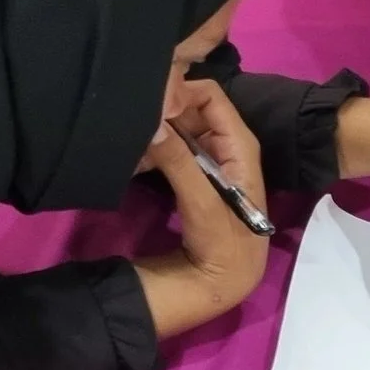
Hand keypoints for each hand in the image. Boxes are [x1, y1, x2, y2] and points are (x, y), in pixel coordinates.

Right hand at [133, 79, 272, 340]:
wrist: (222, 280)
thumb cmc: (223, 243)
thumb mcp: (204, 204)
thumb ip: (180, 163)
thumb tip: (154, 123)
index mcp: (240, 144)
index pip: (211, 95)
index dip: (182, 90)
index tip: (149, 99)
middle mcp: (227, 143)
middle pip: (192, 107)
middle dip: (164, 109)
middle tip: (132, 119)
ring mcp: (210, 157)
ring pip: (179, 126)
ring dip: (157, 130)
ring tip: (129, 139)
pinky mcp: (194, 172)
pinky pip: (173, 146)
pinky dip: (155, 147)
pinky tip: (134, 156)